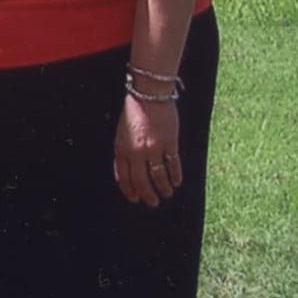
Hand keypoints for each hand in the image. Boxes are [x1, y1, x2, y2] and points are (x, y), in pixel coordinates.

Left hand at [114, 92, 182, 206]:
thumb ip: (123, 152)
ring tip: (166, 194)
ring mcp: (153, 149)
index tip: (134, 198)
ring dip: (162, 188)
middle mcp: (136, 152)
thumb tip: (127, 171)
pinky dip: (175, 176)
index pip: (123, 176)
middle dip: (146, 194)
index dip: (129, 189)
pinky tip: (177, 182)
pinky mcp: (169, 144)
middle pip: (141, 180)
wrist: (149, 95)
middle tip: (152, 202)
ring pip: (158, 176)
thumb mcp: (121, 132)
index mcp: (121, 148)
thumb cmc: (134, 111)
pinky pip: (173, 165)